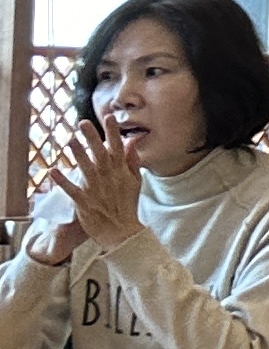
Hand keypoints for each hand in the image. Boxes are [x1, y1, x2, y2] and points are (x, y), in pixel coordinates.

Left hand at [44, 120, 137, 254]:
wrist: (122, 231)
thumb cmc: (127, 205)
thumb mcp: (135, 181)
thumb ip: (132, 161)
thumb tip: (131, 142)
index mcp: (120, 171)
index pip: (117, 148)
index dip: (112, 132)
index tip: (109, 117)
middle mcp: (108, 177)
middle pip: (99, 154)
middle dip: (92, 138)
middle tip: (83, 123)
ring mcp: (95, 189)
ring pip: (85, 168)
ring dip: (77, 154)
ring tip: (70, 141)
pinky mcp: (83, 201)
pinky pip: (71, 189)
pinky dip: (62, 181)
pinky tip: (53, 171)